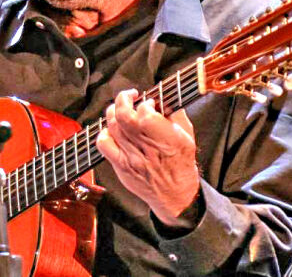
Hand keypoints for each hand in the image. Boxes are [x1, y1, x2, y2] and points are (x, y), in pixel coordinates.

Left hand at [96, 89, 199, 225]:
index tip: (150, 103)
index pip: (146, 114)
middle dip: (124, 99)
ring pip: (112, 126)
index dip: (145, 104)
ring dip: (115, 112)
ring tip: (122, 109)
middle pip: (123, 116)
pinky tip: (113, 130)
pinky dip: (105, 132)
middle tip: (131, 96)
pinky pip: (103, 144)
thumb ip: (176, 114)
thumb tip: (162, 96)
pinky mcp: (120, 166)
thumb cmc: (181, 163)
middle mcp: (147, 149)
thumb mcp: (188, 136)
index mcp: (167, 140)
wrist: (174, 195)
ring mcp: (131, 158)